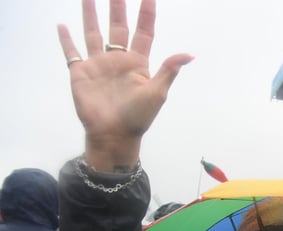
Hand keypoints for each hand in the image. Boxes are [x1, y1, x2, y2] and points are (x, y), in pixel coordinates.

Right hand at [57, 0, 192, 170]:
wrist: (114, 135)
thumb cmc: (138, 117)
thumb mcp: (157, 92)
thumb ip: (169, 70)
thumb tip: (189, 55)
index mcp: (138, 62)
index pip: (144, 31)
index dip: (146, 12)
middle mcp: (118, 59)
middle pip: (118, 26)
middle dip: (117, 6)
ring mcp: (98, 65)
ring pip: (93, 33)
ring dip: (90, 14)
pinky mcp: (80, 73)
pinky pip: (71, 53)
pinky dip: (66, 40)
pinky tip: (62, 25)